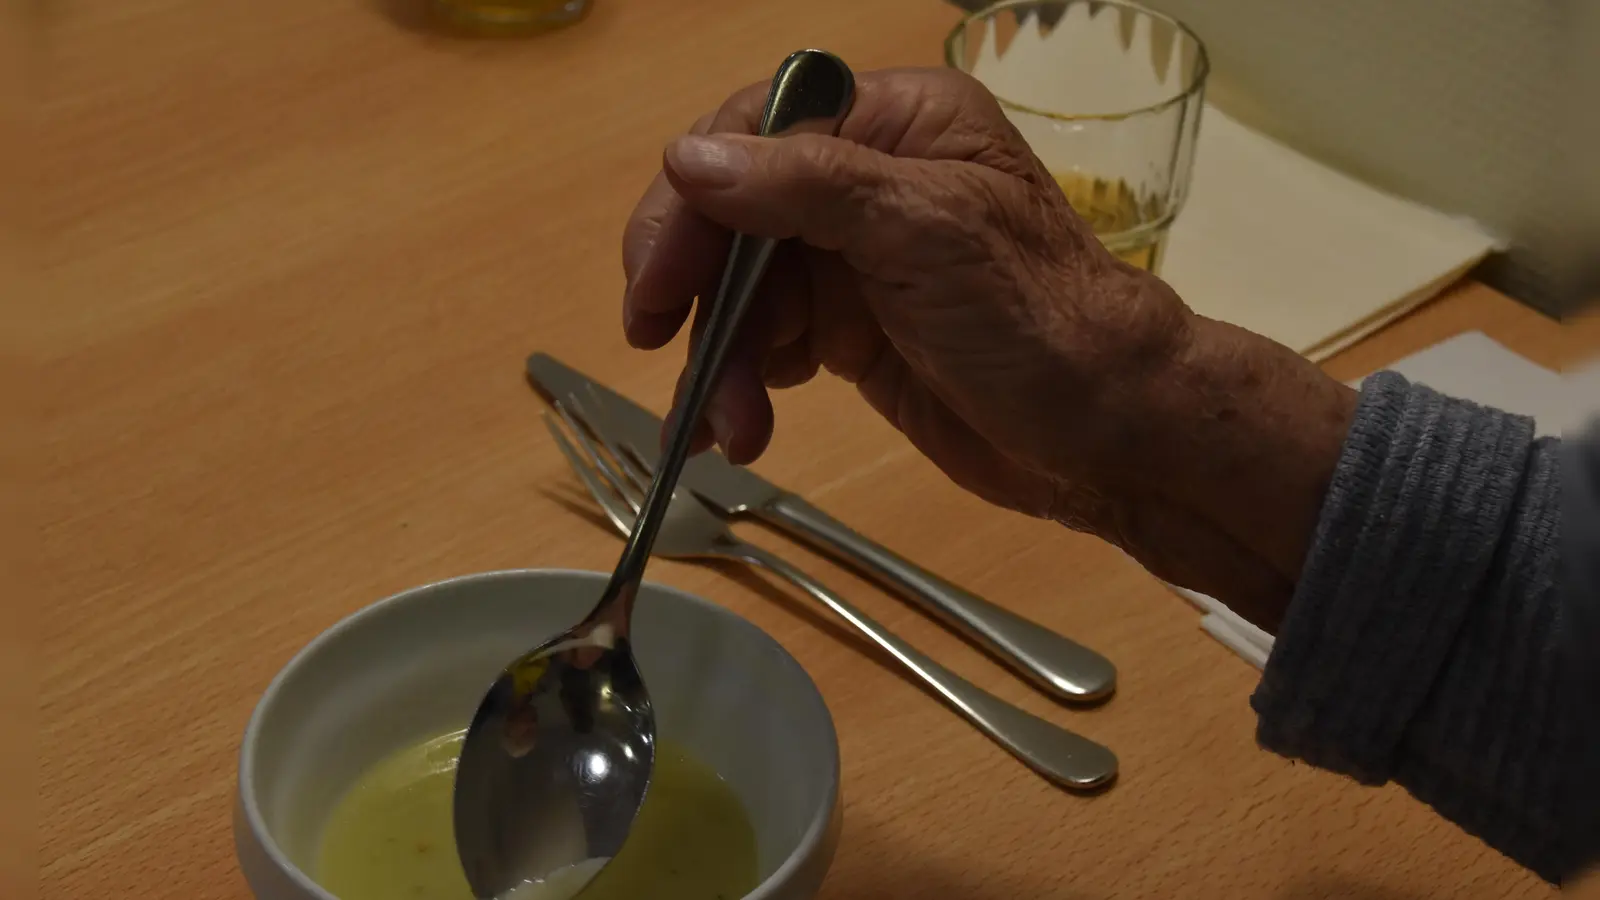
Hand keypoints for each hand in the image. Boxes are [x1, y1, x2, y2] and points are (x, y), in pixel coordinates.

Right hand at [621, 68, 1355, 627]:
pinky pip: (765, 344)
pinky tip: (741, 427)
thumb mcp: (923, 232)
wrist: (1106, 432)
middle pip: (735, 216)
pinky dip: (741, 385)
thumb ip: (805, 188)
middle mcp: (867, 180)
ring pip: (742, 291)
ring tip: (730, 428)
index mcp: (894, 124)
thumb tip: (688, 159)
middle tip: (657, 348)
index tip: (656, 279)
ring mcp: (856, 260)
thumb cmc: (1036, 318)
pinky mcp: (850, 331)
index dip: (693, 202)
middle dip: (699, 293)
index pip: (757, 133)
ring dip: (720, 359)